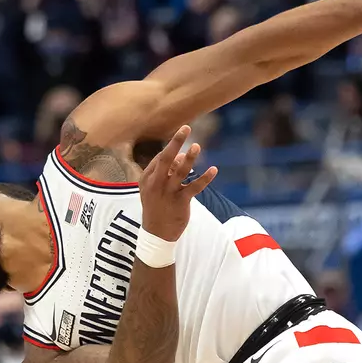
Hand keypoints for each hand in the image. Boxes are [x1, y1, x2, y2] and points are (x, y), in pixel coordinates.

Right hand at [139, 124, 217, 241]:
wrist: (156, 234)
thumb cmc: (156, 208)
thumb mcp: (154, 189)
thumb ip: (165, 172)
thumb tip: (179, 156)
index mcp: (147, 179)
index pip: (160, 158)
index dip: (172, 150)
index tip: (181, 147)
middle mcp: (156, 184)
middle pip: (166, 159)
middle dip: (176, 142)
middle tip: (186, 128)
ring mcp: (168, 193)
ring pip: (180, 172)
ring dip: (189, 158)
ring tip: (197, 146)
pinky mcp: (180, 202)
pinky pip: (194, 187)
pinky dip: (205, 178)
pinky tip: (214, 169)